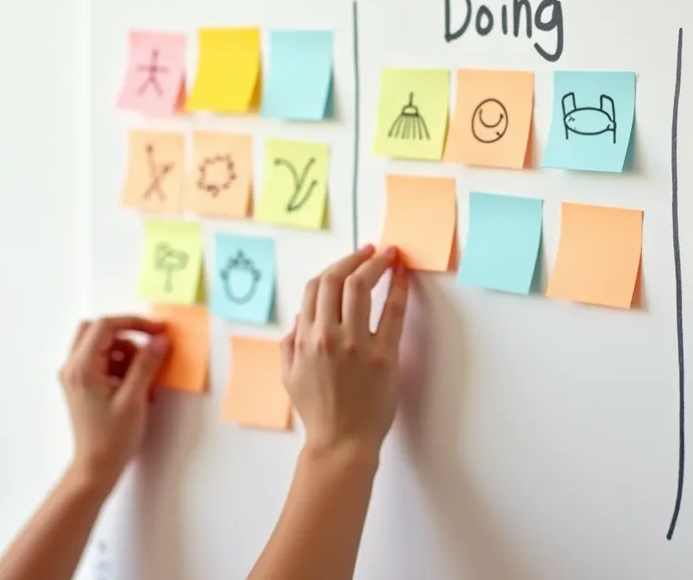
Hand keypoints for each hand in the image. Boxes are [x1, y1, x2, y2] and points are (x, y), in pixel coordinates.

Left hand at [59, 315, 169, 489]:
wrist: (96, 467)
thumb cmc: (112, 438)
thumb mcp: (134, 398)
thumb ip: (146, 365)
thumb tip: (160, 340)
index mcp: (81, 368)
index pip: (105, 326)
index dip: (134, 323)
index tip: (158, 331)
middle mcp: (73, 368)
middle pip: (98, 330)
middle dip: (127, 336)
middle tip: (150, 348)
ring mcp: (76, 376)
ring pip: (102, 345)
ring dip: (127, 354)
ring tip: (146, 379)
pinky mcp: (83, 385)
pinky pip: (103, 362)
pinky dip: (122, 367)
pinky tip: (138, 387)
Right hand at [283, 244, 409, 459]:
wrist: (341, 443)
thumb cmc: (318, 412)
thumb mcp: (289, 377)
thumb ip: (289, 344)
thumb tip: (299, 317)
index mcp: (305, 338)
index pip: (315, 288)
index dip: (334, 266)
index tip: (350, 259)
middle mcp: (328, 336)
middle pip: (338, 280)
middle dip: (356, 257)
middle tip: (372, 249)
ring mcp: (356, 344)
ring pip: (363, 288)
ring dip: (377, 264)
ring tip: (390, 256)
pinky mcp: (384, 355)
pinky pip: (393, 312)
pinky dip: (399, 289)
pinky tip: (403, 278)